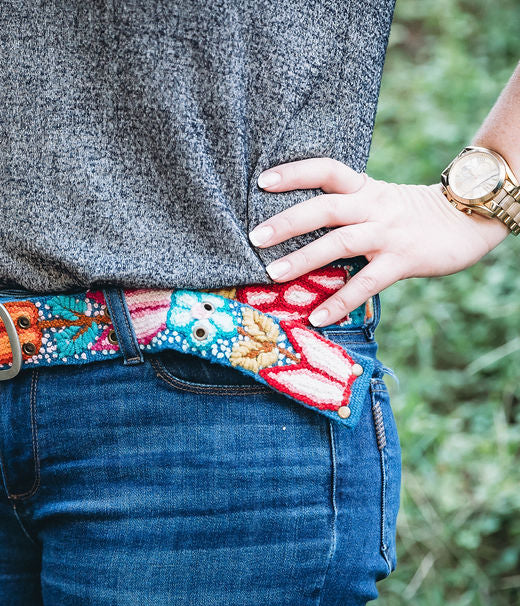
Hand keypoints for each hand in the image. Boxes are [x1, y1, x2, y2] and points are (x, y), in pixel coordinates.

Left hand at [248, 157, 510, 326]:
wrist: (469, 220)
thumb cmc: (411, 215)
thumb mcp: (377, 200)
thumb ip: (344, 207)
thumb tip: (294, 225)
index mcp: (364, 189)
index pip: (326, 171)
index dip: (295, 173)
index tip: (261, 181)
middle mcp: (373, 207)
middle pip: (325, 208)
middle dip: (287, 222)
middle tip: (254, 237)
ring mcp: (388, 234)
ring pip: (340, 243)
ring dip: (304, 259)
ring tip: (272, 274)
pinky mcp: (402, 261)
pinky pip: (366, 283)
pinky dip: (340, 301)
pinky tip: (317, 318)